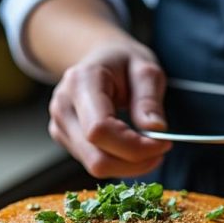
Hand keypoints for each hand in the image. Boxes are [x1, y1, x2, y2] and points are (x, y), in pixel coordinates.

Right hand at [48, 44, 171, 177]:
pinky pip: (94, 163)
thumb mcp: (145, 70)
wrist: (96, 57)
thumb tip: (156, 129)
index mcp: (81, 82)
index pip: (100, 130)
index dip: (134, 146)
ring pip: (96, 165)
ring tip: (149, 147)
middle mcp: (64, 107)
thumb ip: (149, 100)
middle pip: (97, 158)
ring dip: (129, 165)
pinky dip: (119, 163)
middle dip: (134, 163)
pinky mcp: (64, 138)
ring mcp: (60, 125)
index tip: (163, 144)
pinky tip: (131, 147)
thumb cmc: (122, 62)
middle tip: (161, 151)